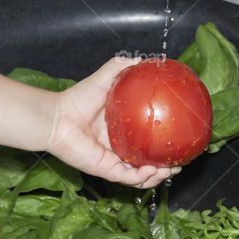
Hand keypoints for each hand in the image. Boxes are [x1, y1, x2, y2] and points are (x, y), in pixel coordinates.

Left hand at [46, 58, 178, 188]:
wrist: (57, 117)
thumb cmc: (77, 99)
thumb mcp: (105, 77)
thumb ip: (123, 67)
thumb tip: (148, 60)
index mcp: (123, 131)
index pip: (148, 141)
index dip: (164, 142)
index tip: (180, 138)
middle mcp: (120, 149)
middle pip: (149, 162)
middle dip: (167, 165)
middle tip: (180, 160)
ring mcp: (114, 161)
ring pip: (141, 176)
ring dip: (158, 176)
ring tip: (171, 170)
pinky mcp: (106, 170)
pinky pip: (129, 178)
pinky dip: (143, 177)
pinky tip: (154, 170)